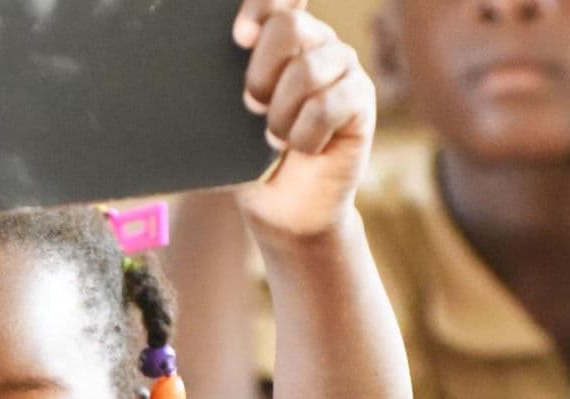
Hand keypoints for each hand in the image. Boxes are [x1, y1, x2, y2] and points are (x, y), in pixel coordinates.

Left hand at [231, 0, 373, 237]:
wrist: (281, 208)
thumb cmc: (249, 159)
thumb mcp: (226, 117)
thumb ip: (223, 81)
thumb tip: (208, 55)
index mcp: (279, 37)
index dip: (261, 4)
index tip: (241, 36)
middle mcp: (314, 42)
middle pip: (288, 27)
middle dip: (260, 76)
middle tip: (253, 109)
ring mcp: (342, 67)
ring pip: (307, 70)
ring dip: (281, 116)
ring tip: (277, 139)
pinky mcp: (361, 98)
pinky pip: (329, 104)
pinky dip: (306, 136)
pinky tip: (305, 148)